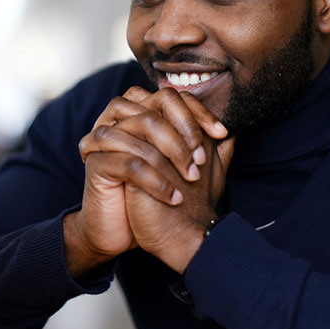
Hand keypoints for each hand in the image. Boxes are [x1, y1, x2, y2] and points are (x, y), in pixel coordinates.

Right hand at [64, 86, 227, 278]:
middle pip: (158, 102)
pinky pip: (129, 162)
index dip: (200, 112)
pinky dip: (156, 180)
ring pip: (143, 125)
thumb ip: (205, 152)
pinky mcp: (96, 161)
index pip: (174, 97)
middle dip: (187, 128)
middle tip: (202, 160)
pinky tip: (173, 197)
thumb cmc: (151, 197)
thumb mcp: (182, 172)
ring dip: (173, 151)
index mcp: (140, 113)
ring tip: (191, 178)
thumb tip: (233, 134)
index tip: (221, 134)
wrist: (120, 231)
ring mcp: (106, 136)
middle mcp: (121, 118)